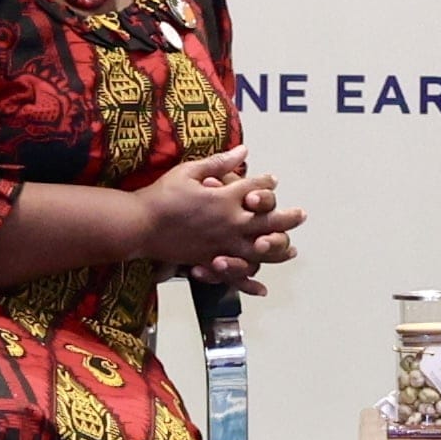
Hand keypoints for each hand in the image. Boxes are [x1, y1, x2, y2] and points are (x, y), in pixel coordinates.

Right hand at [139, 151, 301, 294]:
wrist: (139, 225)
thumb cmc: (161, 195)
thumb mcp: (189, 171)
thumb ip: (219, 163)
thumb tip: (244, 151)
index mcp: (226, 198)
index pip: (257, 189)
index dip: (268, 183)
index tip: (273, 179)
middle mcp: (230, 223)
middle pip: (269, 221)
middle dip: (288, 217)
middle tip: (301, 215)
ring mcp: (222, 244)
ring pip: (259, 250)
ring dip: (278, 249)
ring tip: (291, 249)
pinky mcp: (210, 260)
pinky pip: (234, 274)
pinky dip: (249, 282)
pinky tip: (262, 288)